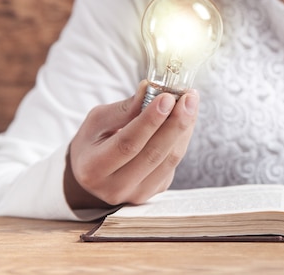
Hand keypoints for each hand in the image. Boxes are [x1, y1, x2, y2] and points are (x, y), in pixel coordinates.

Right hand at [64, 81, 198, 208]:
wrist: (94, 174)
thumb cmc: (93, 142)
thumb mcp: (97, 121)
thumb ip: (124, 109)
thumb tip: (150, 89)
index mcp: (93, 168)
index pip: (127, 144)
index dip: (150, 121)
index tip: (167, 98)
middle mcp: (115, 187)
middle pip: (153, 154)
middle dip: (175, 122)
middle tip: (189, 97)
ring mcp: (138, 193)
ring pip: (170, 159)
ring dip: (185, 129)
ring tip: (190, 102)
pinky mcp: (155, 191)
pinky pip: (174, 163)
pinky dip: (183, 138)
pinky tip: (185, 120)